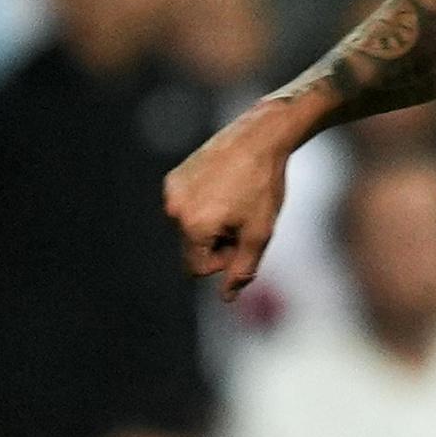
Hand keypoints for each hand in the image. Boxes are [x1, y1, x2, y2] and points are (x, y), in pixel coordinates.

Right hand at [164, 114, 294, 300]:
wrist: (258, 138)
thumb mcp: (259, 234)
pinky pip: (186, 206)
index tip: (243, 239)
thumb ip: (242, 270)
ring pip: (189, 228)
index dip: (223, 261)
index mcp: (194, 227)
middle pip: (192, 249)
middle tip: (243, 219)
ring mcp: (172, 191)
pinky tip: (225, 187)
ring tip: (235, 201)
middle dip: (216, 243)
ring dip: (210, 225)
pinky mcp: (174, 177)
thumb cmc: (263, 187)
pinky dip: (204, 205)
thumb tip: (226, 298)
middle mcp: (175, 210)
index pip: (197, 269)